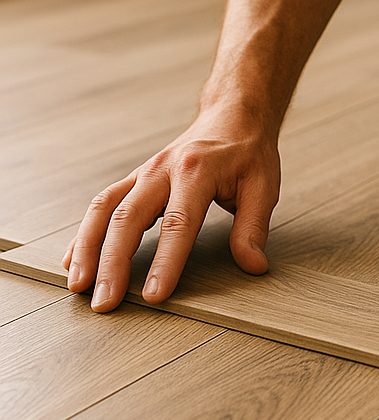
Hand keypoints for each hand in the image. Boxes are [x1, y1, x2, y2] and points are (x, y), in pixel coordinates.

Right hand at [63, 108, 280, 311]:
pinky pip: (102, 204)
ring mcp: (144, 172)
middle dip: (112, 264)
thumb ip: (253, 227)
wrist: (232, 116)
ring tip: (78, 285)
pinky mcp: (135, 179)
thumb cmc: (248, 152)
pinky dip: (85, 233)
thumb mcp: (264, 187)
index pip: (178, 223)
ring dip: (87, 249)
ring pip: (104, 209)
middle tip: (105, 303)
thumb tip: (253, 266)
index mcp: (197, 171)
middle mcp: (163, 170)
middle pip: (129, 218)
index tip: (154, 295)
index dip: (165, 262)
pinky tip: (74, 260)